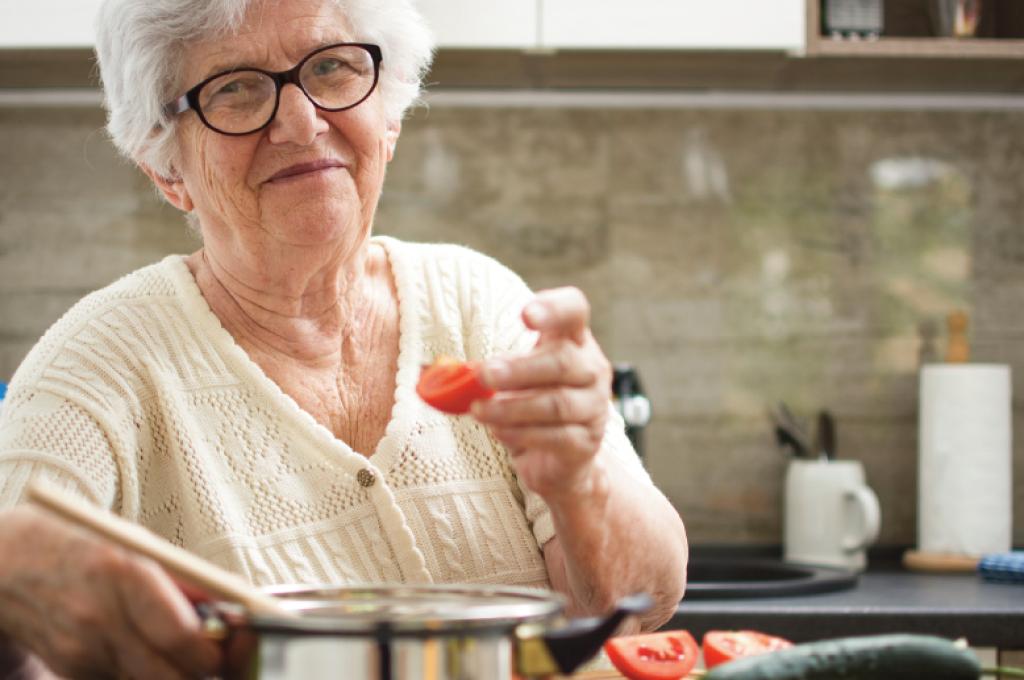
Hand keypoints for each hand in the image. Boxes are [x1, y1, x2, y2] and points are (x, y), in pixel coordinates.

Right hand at [0, 505, 221, 679]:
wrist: (6, 563)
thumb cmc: (83, 547)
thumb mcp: (138, 547)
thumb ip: (184, 583)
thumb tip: (230, 611)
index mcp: (125, 575)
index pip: (180, 636)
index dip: (217, 651)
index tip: (240, 644)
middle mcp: (101, 619)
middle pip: (170, 674)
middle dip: (204, 670)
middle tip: (224, 658)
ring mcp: (82, 651)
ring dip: (176, 673)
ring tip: (189, 654)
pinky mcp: (71, 671)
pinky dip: (145, 674)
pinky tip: (149, 654)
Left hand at [473, 287, 612, 499]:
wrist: (558, 458)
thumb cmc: (529, 403)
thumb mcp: (510, 378)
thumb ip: (482, 369)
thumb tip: (430, 374)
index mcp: (573, 340)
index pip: (573, 310)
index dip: (553, 308)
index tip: (524, 315)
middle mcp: (591, 368)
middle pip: (562, 361)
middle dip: (519, 368)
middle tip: (483, 374)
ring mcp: (594, 407)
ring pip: (556, 403)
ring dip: (511, 406)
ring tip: (478, 410)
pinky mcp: (586, 442)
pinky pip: (555, 436)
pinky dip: (521, 433)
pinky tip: (497, 431)